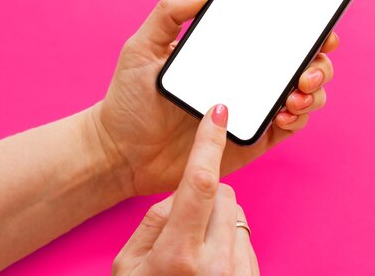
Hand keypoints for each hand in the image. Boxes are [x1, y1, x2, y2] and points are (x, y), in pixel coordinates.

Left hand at [94, 0, 338, 195]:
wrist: (122, 152)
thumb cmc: (130, 99)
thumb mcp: (143, 48)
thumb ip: (169, 12)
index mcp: (228, 53)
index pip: (275, 36)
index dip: (305, 30)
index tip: (320, 27)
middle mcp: (247, 78)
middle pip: (301, 64)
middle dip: (319, 62)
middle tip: (308, 68)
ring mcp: (252, 109)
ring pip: (303, 96)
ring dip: (313, 91)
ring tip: (296, 93)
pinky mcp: (252, 140)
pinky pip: (289, 127)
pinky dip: (297, 118)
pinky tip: (284, 114)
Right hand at [112, 105, 258, 275]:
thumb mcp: (128, 262)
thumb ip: (155, 219)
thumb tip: (180, 194)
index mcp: (178, 256)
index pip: (201, 183)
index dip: (210, 143)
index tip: (218, 113)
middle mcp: (214, 266)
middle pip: (224, 194)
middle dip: (206, 194)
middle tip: (182, 222)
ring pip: (237, 214)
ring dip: (217, 219)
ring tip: (194, 250)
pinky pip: (246, 240)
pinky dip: (228, 241)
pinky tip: (209, 263)